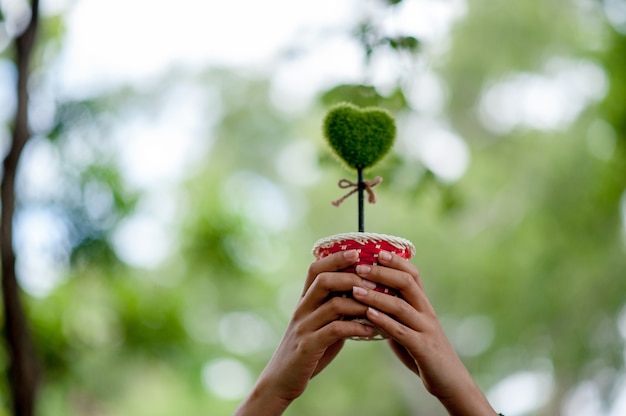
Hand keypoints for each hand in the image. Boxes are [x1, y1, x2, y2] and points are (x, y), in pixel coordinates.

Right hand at [234, 250, 374, 415]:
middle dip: (351, 275)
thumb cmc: (308, 350)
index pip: (316, 269)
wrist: (281, 380)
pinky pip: (335, 331)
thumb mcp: (321, 325)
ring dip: (359, 303)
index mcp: (304, 301)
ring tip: (379, 305)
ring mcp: (304, 327)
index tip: (359, 251)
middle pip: (323, 280)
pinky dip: (356, 328)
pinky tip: (371, 331)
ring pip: (332, 304)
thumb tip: (363, 294)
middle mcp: (302, 309)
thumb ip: (337, 310)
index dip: (336, 258)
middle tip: (374, 280)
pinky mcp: (308, 346)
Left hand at [352, 251, 497, 415]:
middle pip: (407, 283)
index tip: (375, 250)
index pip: (412, 274)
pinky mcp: (423, 348)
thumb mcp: (410, 329)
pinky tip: (367, 315)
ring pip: (401, 305)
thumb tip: (370, 301)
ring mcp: (426, 329)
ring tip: (355, 288)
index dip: (395, 261)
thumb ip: (394, 314)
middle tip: (359, 266)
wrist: (450, 382)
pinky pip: (401, 331)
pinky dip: (383, 321)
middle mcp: (427, 312)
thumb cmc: (424, 354)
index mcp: (423, 305)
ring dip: (376, 295)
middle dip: (382, 272)